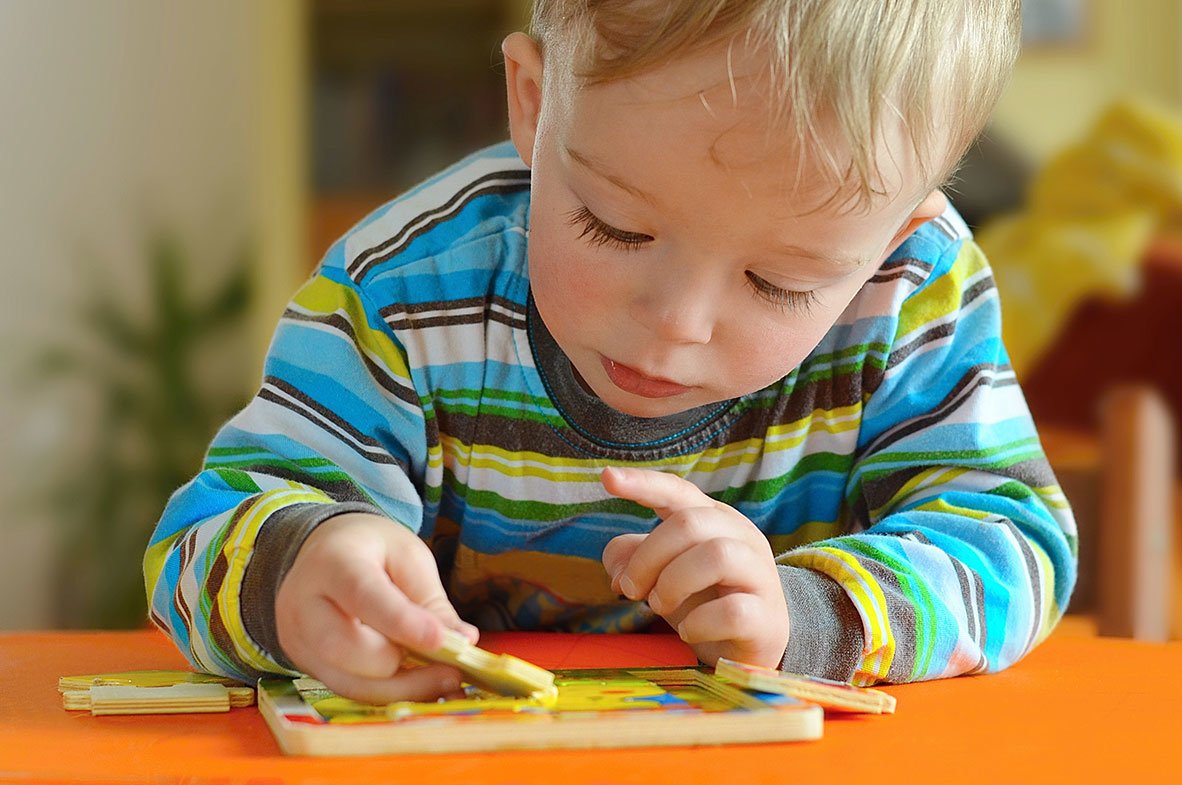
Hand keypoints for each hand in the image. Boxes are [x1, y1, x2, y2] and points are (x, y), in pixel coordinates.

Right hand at [275, 512, 477, 703]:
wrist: (325, 552)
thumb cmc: (372, 551)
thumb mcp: (409, 558)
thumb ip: (432, 601)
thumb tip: (463, 642)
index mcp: (332, 562)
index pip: (364, 596)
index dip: (403, 624)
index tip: (445, 642)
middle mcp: (303, 604)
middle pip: (345, 648)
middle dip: (400, 663)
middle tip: (449, 662)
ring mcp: (297, 639)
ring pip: (347, 682)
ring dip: (401, 688)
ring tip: (444, 679)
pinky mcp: (305, 665)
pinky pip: (349, 691)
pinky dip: (389, 693)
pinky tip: (421, 685)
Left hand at [600, 466, 789, 667]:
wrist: (751, 648)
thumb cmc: (704, 599)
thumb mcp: (662, 574)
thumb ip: (633, 558)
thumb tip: (618, 573)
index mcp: (714, 519)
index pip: (677, 490)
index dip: (642, 483)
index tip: (607, 477)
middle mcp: (741, 537)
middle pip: (689, 523)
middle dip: (648, 557)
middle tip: (631, 590)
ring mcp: (759, 574)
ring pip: (717, 556)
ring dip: (672, 584)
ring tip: (659, 606)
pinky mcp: (766, 616)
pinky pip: (732, 612)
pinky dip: (698, 623)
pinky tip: (689, 632)